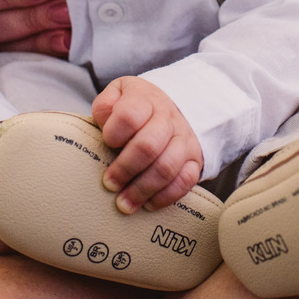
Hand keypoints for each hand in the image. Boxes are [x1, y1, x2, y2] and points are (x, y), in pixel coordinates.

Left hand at [91, 77, 203, 214]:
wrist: (172, 106)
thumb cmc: (138, 107)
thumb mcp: (118, 94)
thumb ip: (106, 105)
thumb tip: (104, 120)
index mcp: (145, 99)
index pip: (129, 115)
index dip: (114, 133)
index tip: (106, 143)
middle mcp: (167, 118)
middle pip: (148, 146)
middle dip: (125, 169)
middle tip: (109, 184)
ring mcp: (184, 139)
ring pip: (166, 167)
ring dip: (142, 189)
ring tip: (124, 203)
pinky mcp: (194, 159)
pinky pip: (186, 181)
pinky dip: (165, 197)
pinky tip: (147, 204)